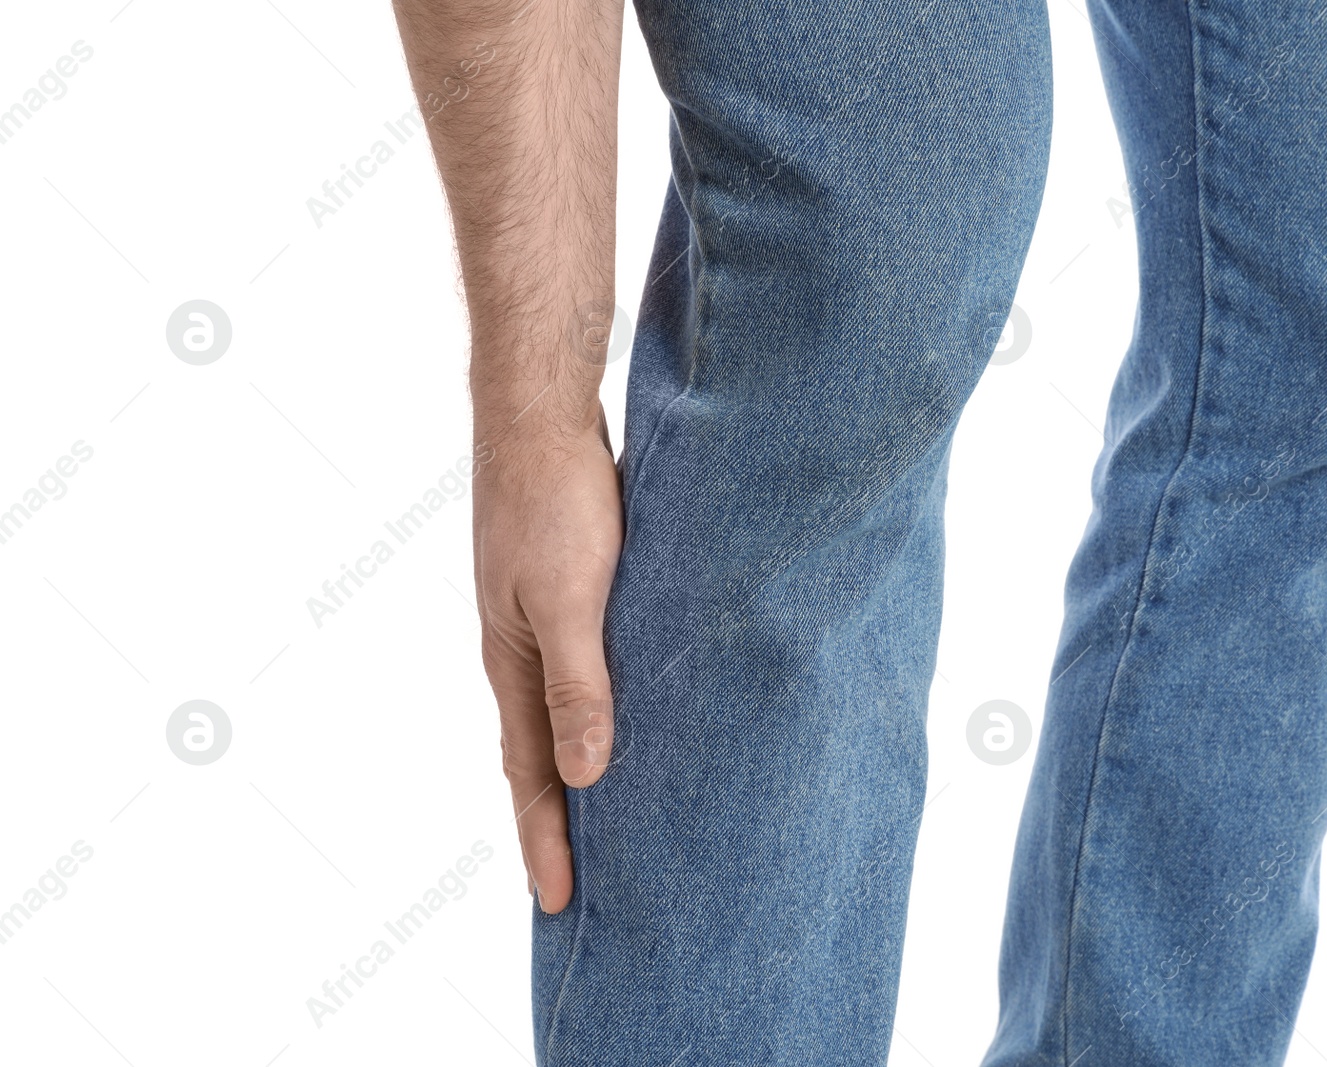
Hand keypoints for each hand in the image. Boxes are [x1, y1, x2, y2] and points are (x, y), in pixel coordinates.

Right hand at [473, 409, 620, 912]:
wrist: (542, 419)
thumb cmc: (554, 503)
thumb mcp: (569, 600)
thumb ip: (579, 685)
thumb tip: (588, 776)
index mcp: (514, 667)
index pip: (531, 777)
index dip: (547, 842)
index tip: (559, 907)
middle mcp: (523, 656)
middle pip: (541, 760)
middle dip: (558, 826)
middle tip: (577, 890)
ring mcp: (543, 626)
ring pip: (563, 720)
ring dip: (579, 775)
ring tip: (606, 825)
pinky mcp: (572, 597)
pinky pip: (584, 678)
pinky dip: (599, 717)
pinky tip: (629, 724)